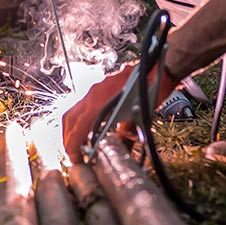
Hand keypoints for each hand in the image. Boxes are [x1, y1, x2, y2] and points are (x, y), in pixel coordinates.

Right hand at [62, 63, 178, 162]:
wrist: (157, 66)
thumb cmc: (151, 88)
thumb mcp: (141, 116)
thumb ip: (128, 133)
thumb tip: (123, 150)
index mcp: (100, 102)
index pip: (77, 127)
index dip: (72, 145)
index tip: (75, 158)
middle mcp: (93, 94)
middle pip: (70, 119)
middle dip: (68, 139)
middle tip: (74, 155)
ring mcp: (95, 89)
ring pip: (73, 111)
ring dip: (72, 129)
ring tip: (78, 145)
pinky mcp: (99, 87)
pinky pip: (81, 105)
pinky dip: (80, 120)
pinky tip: (88, 130)